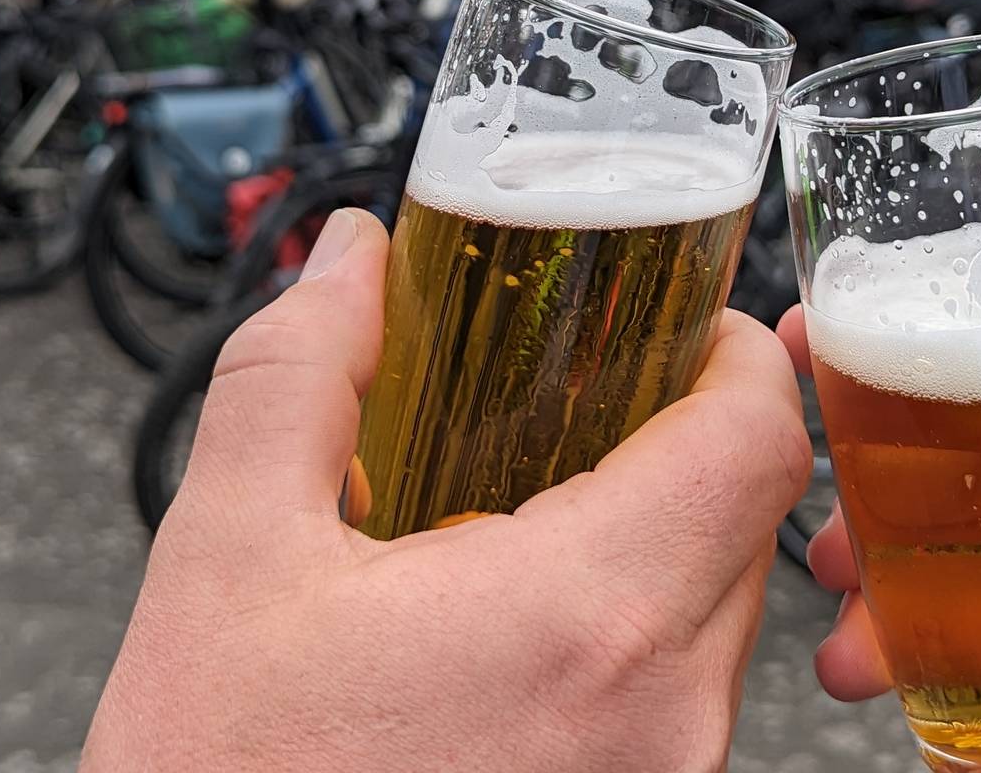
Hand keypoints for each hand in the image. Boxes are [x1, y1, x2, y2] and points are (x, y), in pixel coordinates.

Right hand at [87, 211, 811, 771]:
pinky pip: (676, 704)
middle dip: (676, 443)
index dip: (736, 357)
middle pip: (748, 522)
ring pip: (715, 619)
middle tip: (576, 403)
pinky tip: (506, 631)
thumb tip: (349, 265)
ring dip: (648, 549)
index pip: (756, 441)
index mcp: (585, 616)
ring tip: (515, 523)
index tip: (684, 324)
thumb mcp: (225, 553)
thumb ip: (298, 376)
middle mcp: (661, 715)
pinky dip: (623, 643)